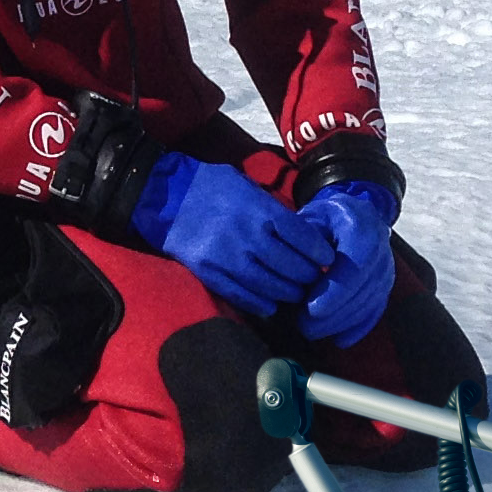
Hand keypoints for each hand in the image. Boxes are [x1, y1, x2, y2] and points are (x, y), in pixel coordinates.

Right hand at [131, 153, 330, 315]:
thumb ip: (273, 210)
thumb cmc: (211, 187)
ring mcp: (228, 257)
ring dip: (289, 293)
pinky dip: (262, 304)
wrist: (165, 195)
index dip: (320, 253)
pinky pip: (243, 296)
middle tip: (313, 278)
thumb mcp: (248, 187)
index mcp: (261, 210)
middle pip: (292, 267)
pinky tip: (271, 304)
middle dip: (308, 276)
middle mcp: (248, 236)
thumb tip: (302, 234)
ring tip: (295, 292)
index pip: (304, 239)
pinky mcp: (209, 273)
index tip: (327, 259)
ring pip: (271, 286)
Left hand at [298, 181, 398, 347]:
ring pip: (371, 301)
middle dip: (335, 313)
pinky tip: (339, 340)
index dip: (337, 290)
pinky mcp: (386, 283)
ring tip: (311, 330)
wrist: (350, 214)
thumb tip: (298, 277)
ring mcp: (387, 266)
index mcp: (362, 225)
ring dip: (341, 322)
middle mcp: (382, 246)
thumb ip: (304, 245)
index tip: (312, 309)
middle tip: (304, 327)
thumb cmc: (322, 218)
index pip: (358, 263)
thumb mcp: (309, 218)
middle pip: (365, 287)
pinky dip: (358, 327)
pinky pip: (376, 309)